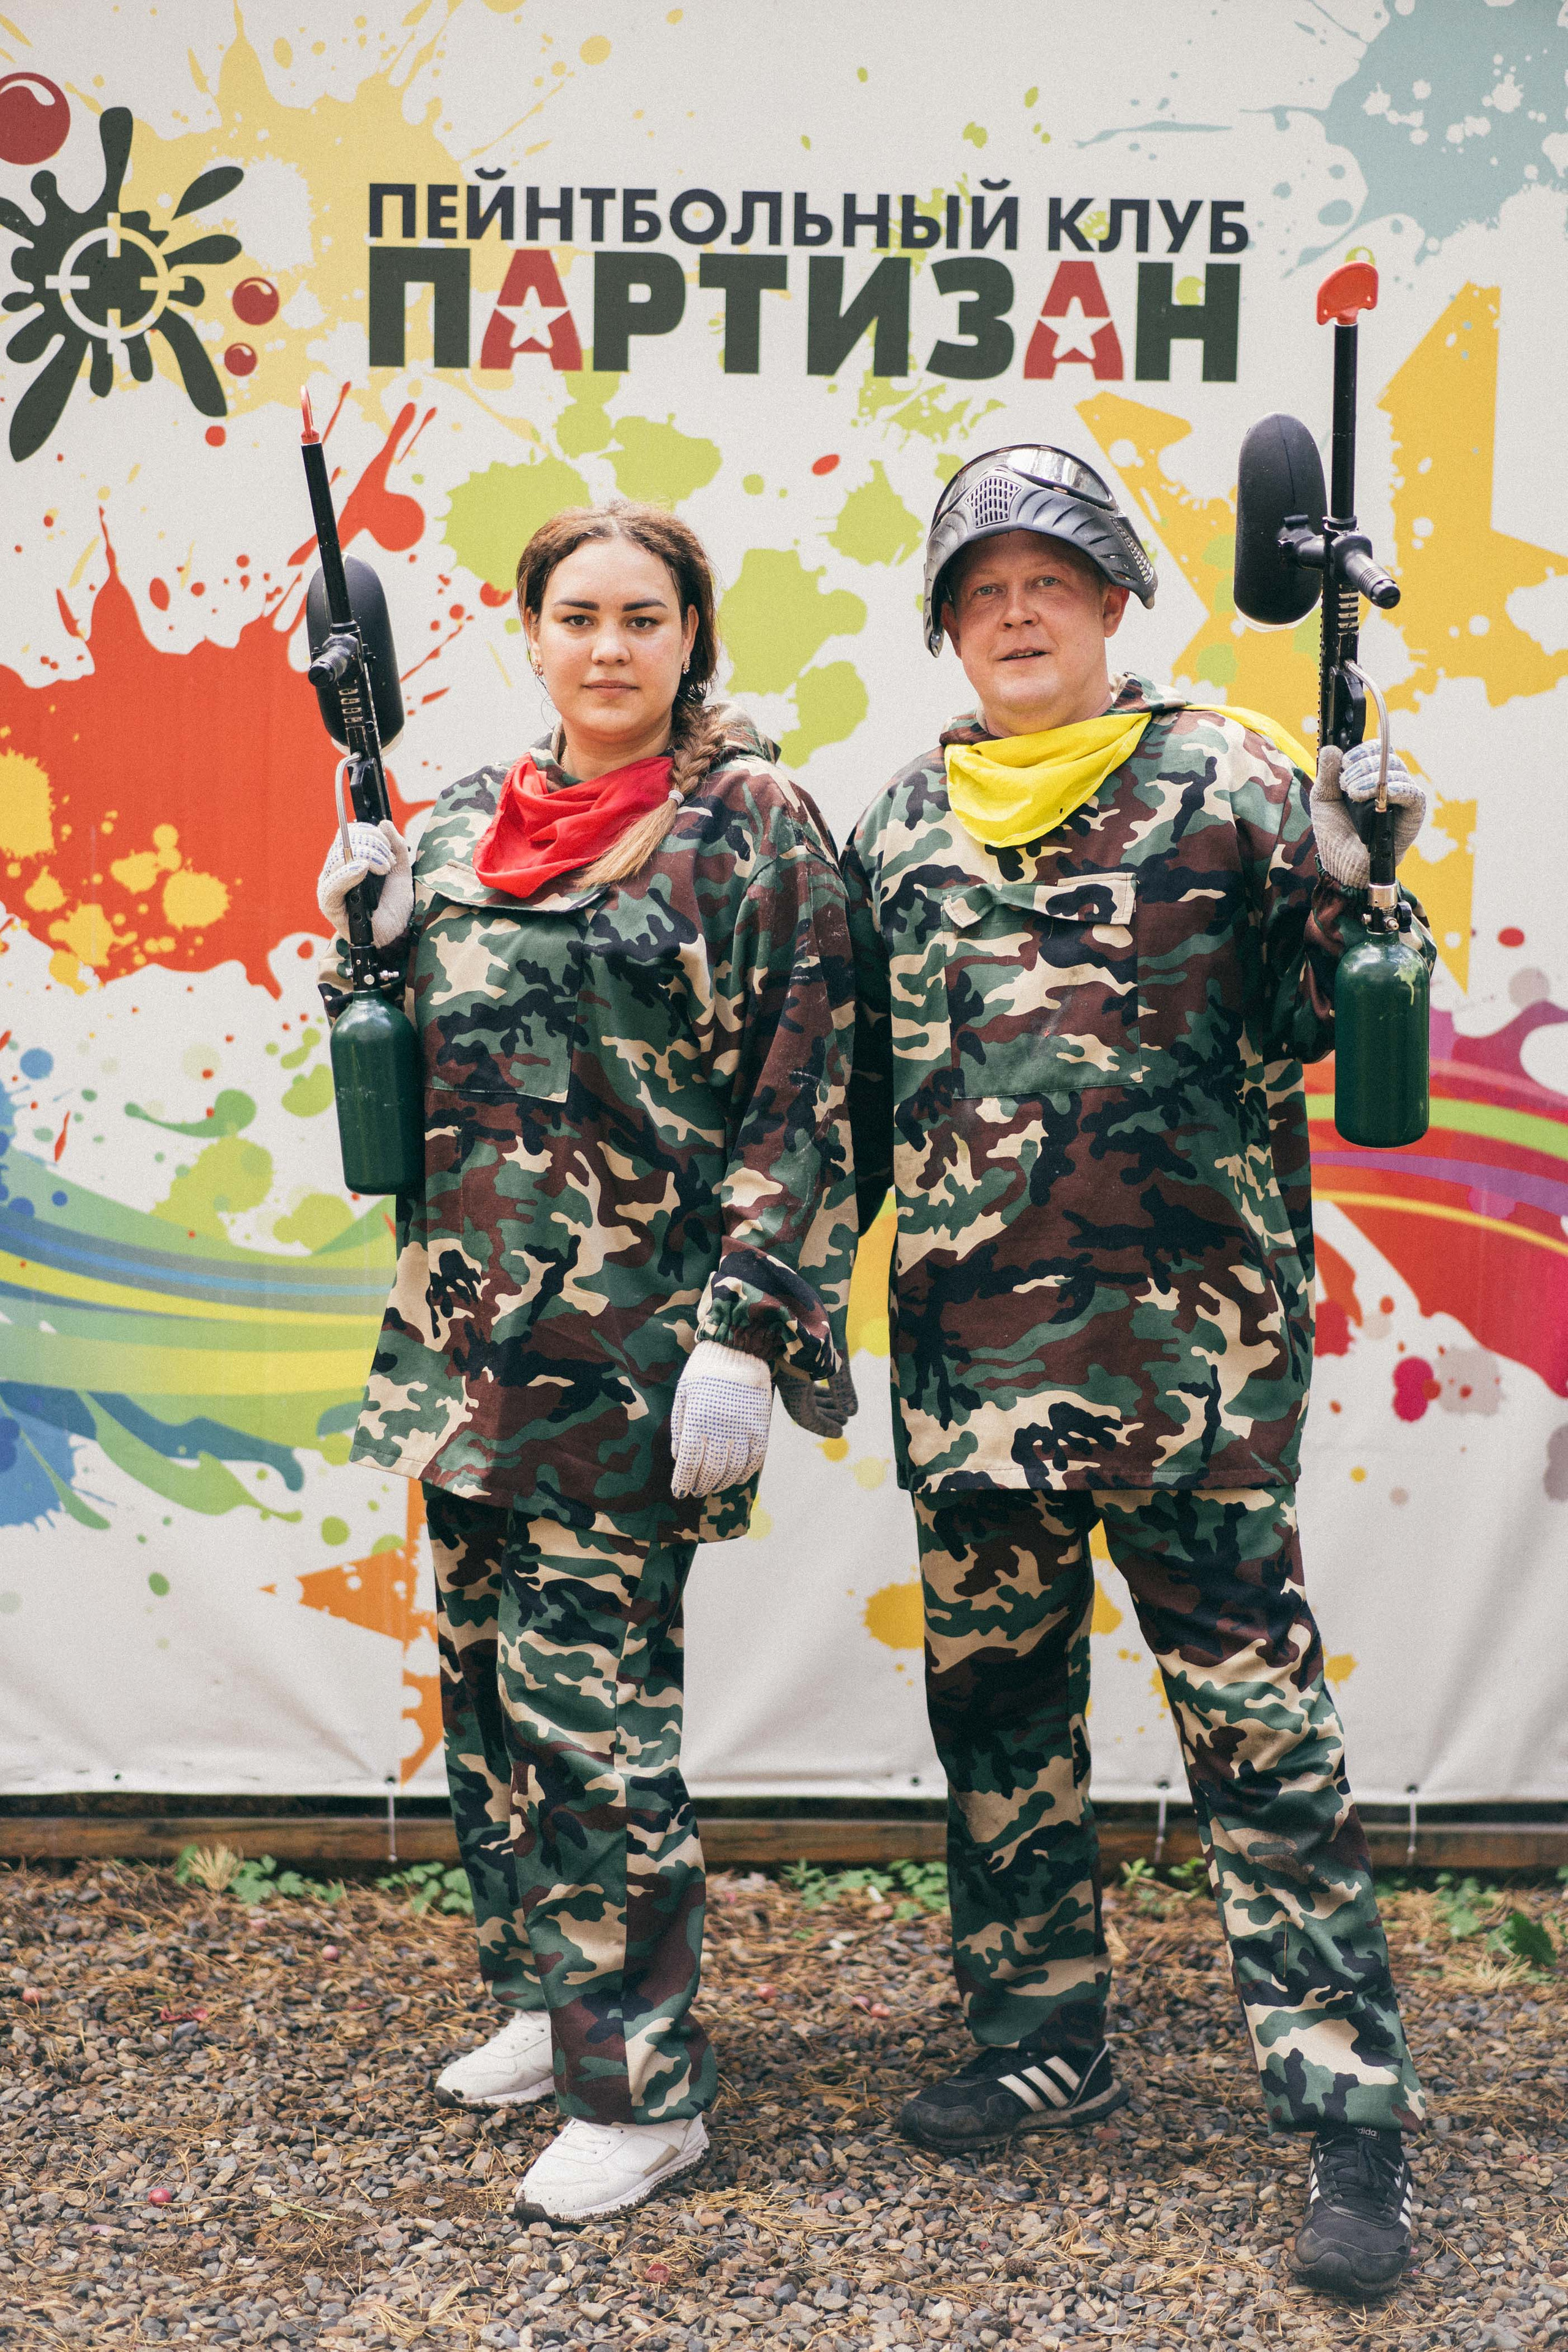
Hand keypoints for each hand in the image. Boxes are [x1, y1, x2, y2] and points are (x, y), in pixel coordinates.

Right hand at [317, 818, 412, 946]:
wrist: (396, 936)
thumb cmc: (394, 907)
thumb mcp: (400, 872)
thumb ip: (396, 847)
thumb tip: (384, 822)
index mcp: (350, 862)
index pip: (349, 834)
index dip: (368, 832)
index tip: (388, 845)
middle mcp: (336, 872)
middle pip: (343, 844)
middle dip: (371, 845)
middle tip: (388, 863)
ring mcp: (330, 887)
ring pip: (337, 859)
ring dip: (365, 857)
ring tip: (383, 871)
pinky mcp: (329, 904)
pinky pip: (332, 885)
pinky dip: (347, 874)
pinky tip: (361, 870)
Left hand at [669, 1341, 772, 1497]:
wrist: (738, 1349)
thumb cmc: (704, 1371)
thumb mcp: (683, 1394)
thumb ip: (679, 1427)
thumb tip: (678, 1457)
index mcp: (697, 1420)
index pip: (689, 1463)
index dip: (682, 1482)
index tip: (678, 1493)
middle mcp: (720, 1428)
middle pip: (710, 1470)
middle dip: (700, 1485)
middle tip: (695, 1491)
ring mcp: (743, 1429)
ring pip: (733, 1469)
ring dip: (721, 1483)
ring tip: (713, 1488)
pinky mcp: (761, 1426)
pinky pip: (755, 1459)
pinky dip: (745, 1473)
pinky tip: (736, 1477)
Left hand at [1311, 742, 1427, 891]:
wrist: (1343, 862)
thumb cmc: (1335, 832)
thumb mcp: (1324, 799)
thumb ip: (1327, 774)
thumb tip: (1331, 748)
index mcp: (1370, 775)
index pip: (1375, 749)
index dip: (1361, 751)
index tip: (1344, 764)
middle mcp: (1389, 782)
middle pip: (1386, 756)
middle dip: (1363, 765)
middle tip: (1346, 784)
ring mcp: (1403, 796)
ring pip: (1397, 771)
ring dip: (1372, 778)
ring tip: (1353, 794)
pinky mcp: (1414, 813)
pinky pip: (1412, 793)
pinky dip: (1396, 789)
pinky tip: (1377, 797)